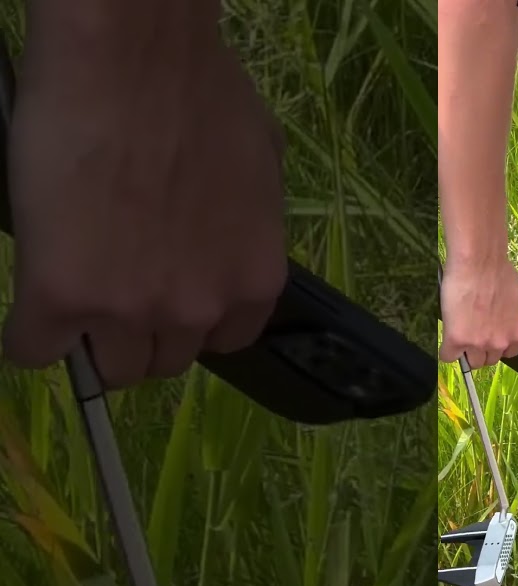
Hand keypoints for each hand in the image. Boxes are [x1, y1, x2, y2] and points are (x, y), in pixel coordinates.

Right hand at [3, 35, 287, 389]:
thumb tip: (225, 238)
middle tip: (114, 288)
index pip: (223, 341)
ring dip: (89, 338)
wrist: (131, 57)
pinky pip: (34, 351)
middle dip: (141, 330)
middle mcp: (200, 307)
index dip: (189, 319)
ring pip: (108, 366)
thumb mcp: (258, 166)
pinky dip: (29, 337)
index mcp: (252, 280)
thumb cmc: (199, 90)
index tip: (166, 298)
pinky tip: (30, 310)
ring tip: (74, 296)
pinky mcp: (62, 296)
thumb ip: (245, 224)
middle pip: (164, 359)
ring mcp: (132, 308)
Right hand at [439, 255, 517, 368]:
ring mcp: (478, 343)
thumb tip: (506, 318)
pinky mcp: (457, 340)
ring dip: (465, 351)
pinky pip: (448, 356)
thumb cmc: (498, 271)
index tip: (488, 338)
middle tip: (472, 333)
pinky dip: (447, 351)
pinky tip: (446, 340)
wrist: (478, 262)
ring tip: (459, 334)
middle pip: (488, 360)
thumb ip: (514, 315)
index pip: (507, 354)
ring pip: (471, 361)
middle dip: (481, 349)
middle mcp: (500, 343)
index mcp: (517, 334)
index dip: (496, 345)